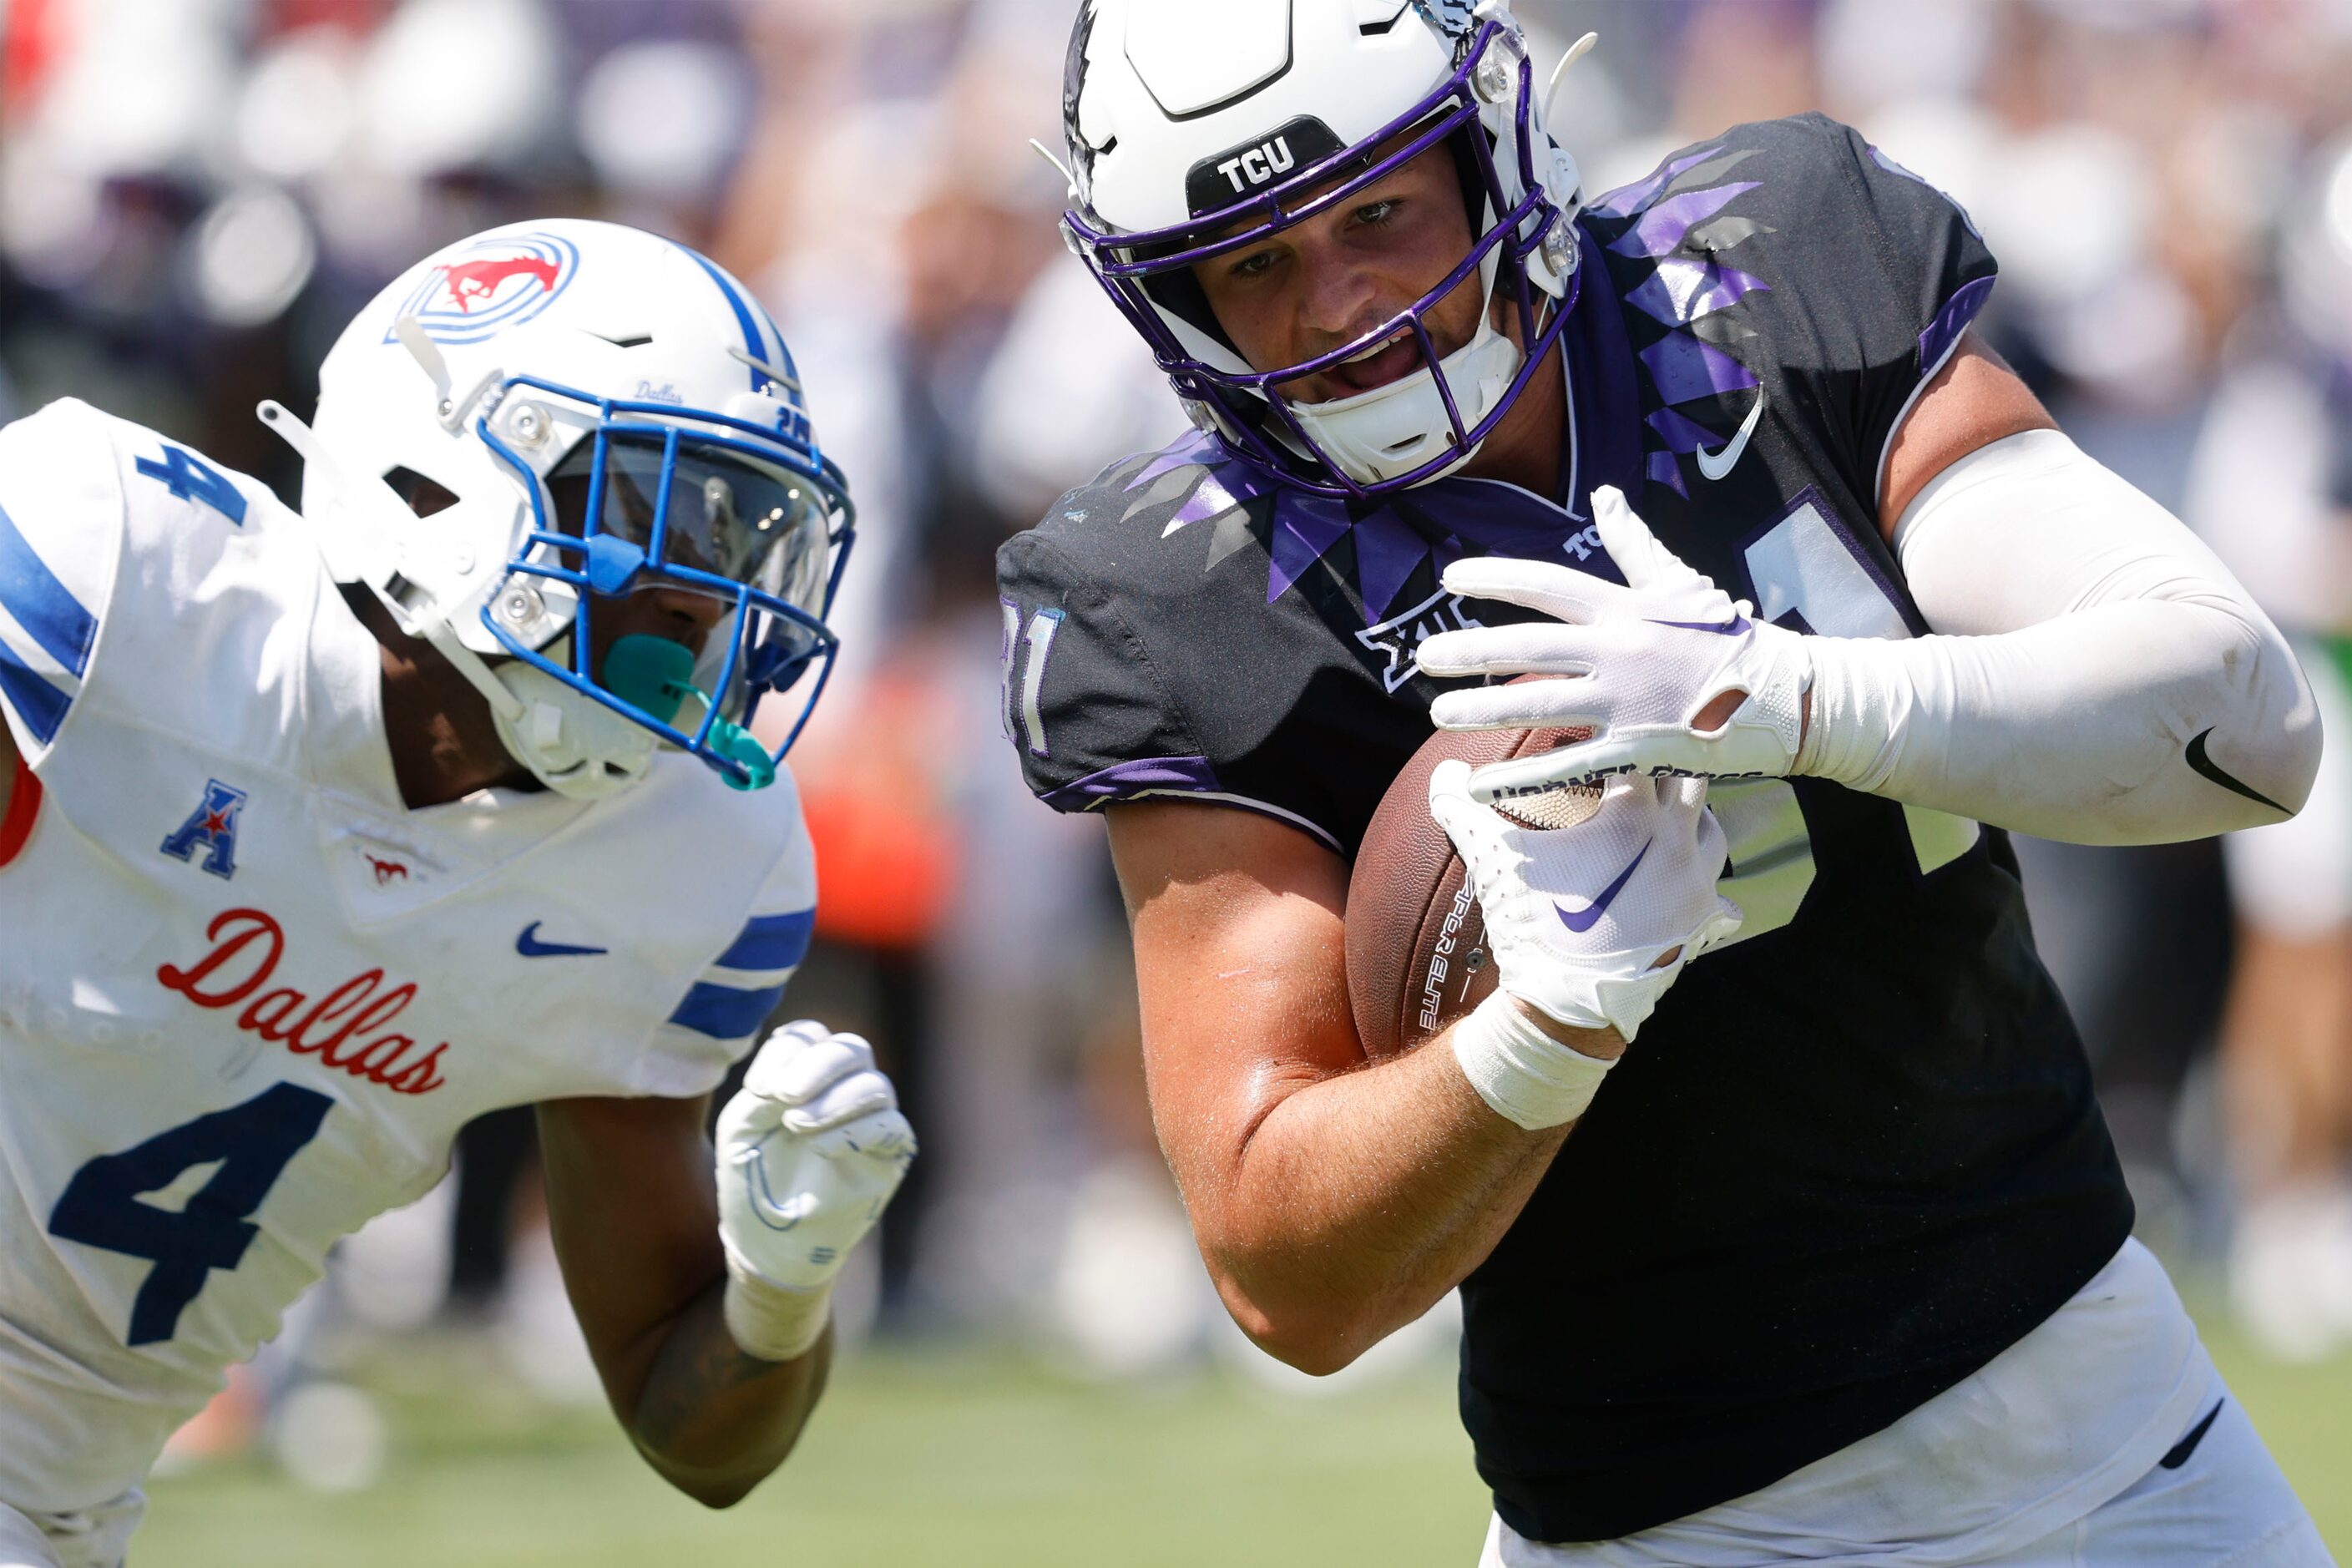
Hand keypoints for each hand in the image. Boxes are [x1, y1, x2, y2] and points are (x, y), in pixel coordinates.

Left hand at [715, 1021, 915, 1359]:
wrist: (768, 1243)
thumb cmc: (754, 1180)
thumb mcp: (742, 1129)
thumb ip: (764, 1091)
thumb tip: (791, 1066)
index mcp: (806, 1075)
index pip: (811, 1037)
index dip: (787, 1052)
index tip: (759, 1090)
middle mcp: (843, 1090)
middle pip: (850, 1049)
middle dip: (816, 1067)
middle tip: (783, 1098)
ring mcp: (871, 1120)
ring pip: (874, 1084)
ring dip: (833, 1098)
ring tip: (797, 1125)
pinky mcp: (890, 1156)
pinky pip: (890, 1126)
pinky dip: (854, 1129)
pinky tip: (821, 1147)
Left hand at [1416, 486, 1811, 803]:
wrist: (1785, 694)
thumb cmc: (1725, 635)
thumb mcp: (1677, 583)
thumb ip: (1632, 543)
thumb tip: (1604, 493)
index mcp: (1625, 608)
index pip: (1548, 584)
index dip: (1496, 578)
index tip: (1450, 578)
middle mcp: (1620, 649)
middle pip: (1530, 646)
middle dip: (1470, 650)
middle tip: (1422, 658)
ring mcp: (1628, 700)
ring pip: (1540, 703)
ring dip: (1483, 709)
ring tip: (1437, 713)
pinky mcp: (1638, 747)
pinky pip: (1568, 765)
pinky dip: (1521, 778)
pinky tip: (1479, 784)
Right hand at [1427, 761, 1740, 1042]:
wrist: (1566, 1006)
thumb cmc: (1533, 926)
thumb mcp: (1493, 863)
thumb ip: (1465, 810)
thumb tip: (1443, 773)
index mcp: (1635, 818)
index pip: (1639, 749)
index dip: (1621, 734)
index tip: (1610, 729)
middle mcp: (1678, 844)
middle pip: (1691, 776)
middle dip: (1668, 764)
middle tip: (1644, 759)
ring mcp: (1696, 884)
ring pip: (1714, 829)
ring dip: (1692, 817)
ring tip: (1666, 816)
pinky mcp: (1700, 922)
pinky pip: (1718, 893)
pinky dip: (1704, 881)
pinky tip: (1691, 884)